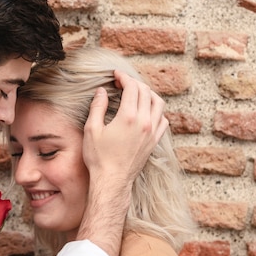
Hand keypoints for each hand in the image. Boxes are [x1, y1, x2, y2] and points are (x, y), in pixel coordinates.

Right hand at [83, 71, 166, 186]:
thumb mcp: (92, 130)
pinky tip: (147, 112)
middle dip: (134, 83)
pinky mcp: (155, 141)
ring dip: (148, 94)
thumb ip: (97, 107)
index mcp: (128, 117)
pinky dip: (157, 110)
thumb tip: (102, 91)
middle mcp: (144, 122)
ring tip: (137, 93)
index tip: (116, 75)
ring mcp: (152, 132)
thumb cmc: (99, 157)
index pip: (132, 87)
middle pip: (145, 92)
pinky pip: (163, 119)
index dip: (124, 77)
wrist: (112, 180)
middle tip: (122, 83)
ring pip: (158, 103)